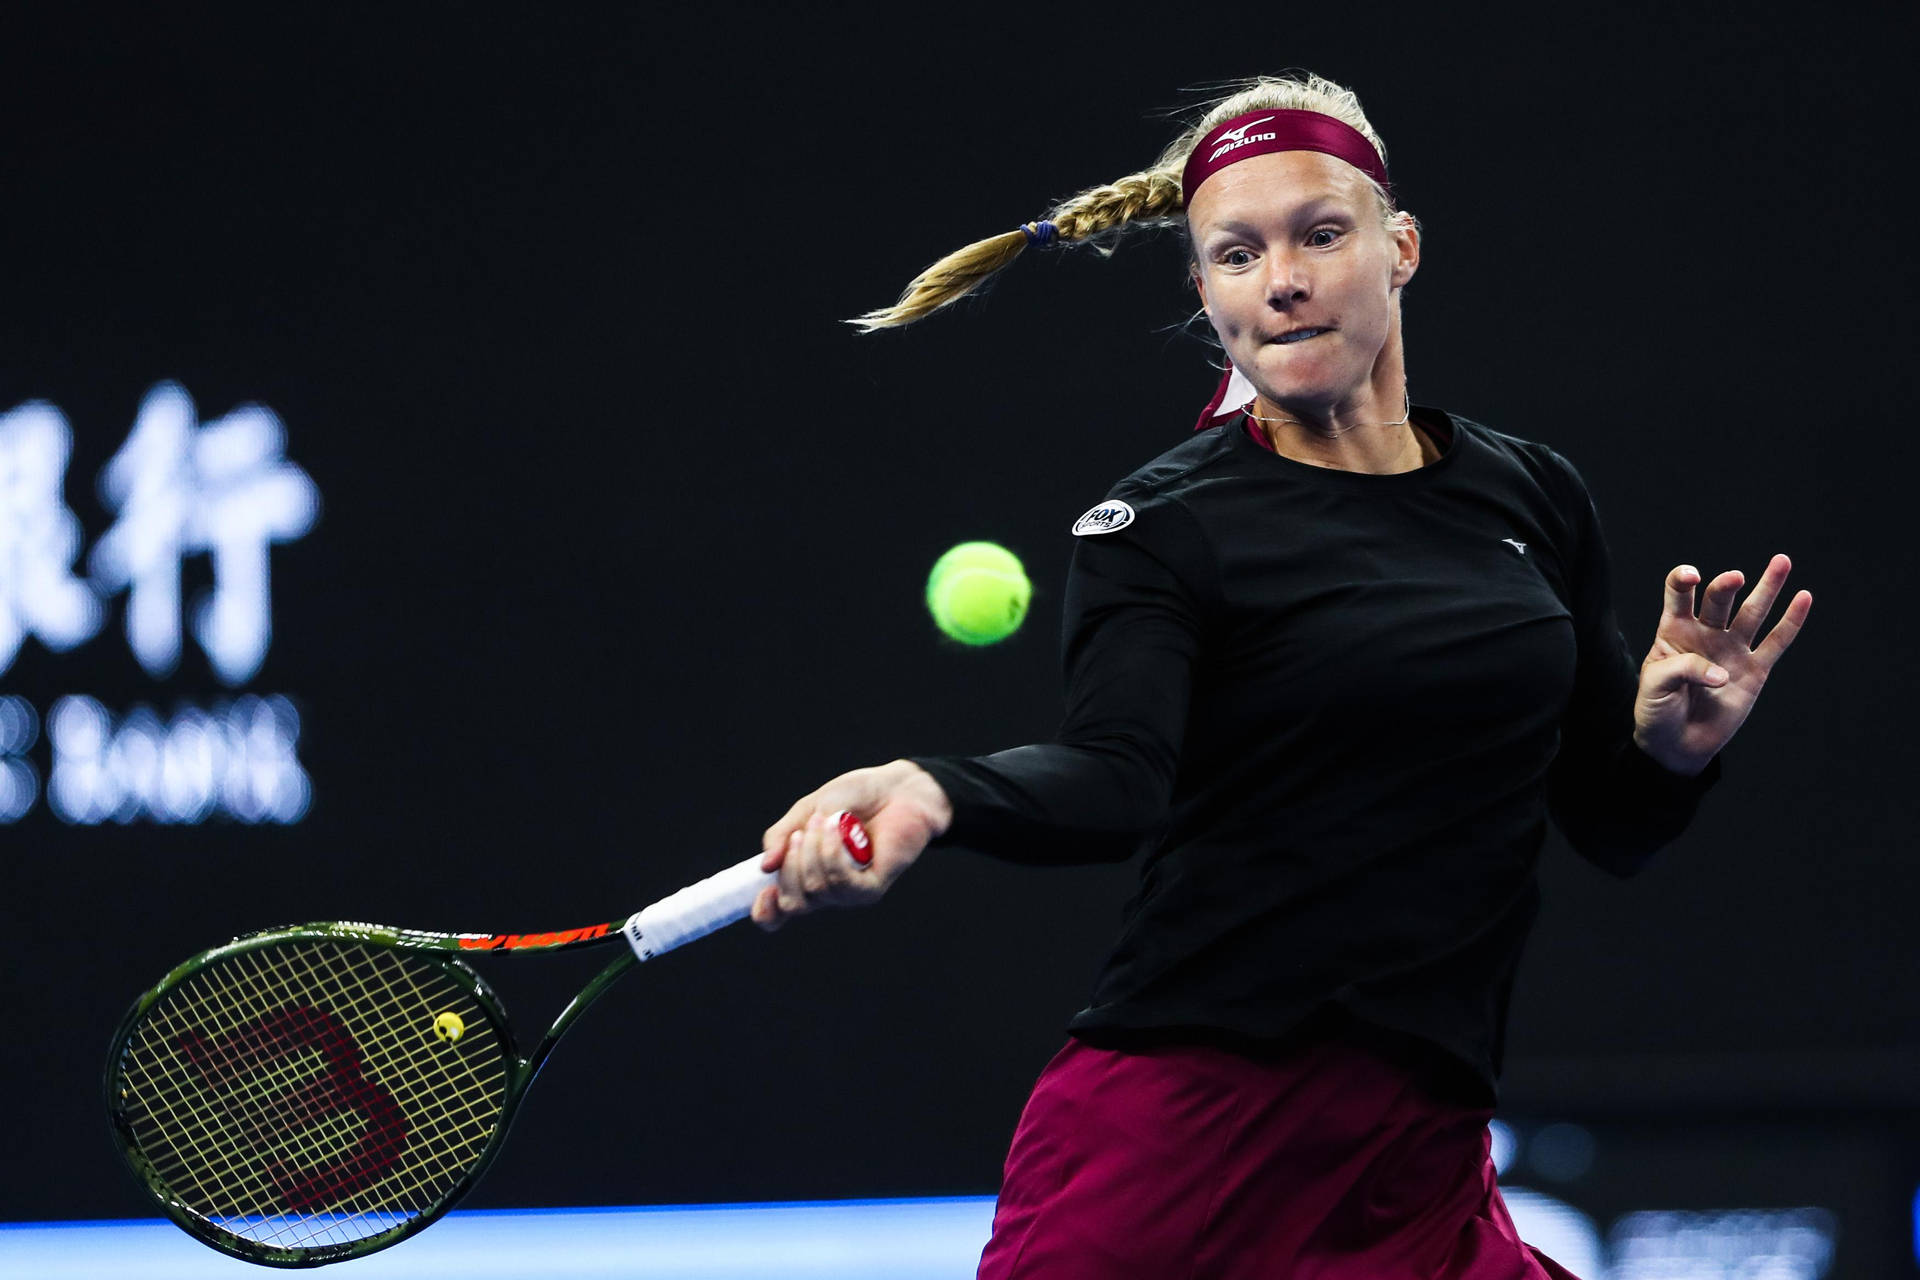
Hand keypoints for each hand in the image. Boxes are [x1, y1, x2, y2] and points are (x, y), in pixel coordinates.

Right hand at [752, 760, 953, 930]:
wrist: (895, 788)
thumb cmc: (852, 798)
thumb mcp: (806, 810)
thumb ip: (781, 836)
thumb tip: (765, 867)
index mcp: (805, 876)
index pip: (780, 913)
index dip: (766, 912)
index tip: (763, 892)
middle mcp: (826, 891)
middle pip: (793, 904)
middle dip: (789, 866)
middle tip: (801, 833)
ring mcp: (849, 892)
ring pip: (816, 889)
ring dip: (814, 850)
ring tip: (826, 820)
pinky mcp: (873, 887)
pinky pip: (843, 882)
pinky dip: (833, 853)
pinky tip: (838, 829)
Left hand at [1633, 554, 1811, 774]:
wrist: (1675, 745)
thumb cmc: (1656, 710)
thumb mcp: (1655, 686)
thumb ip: (1683, 669)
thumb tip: (1722, 673)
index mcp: (1674, 631)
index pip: (1679, 594)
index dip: (1683, 580)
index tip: (1692, 578)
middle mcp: (1705, 633)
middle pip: (1719, 600)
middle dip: (1727, 586)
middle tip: (1736, 578)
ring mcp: (1732, 650)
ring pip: (1753, 613)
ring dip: (1768, 587)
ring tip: (1782, 561)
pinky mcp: (1754, 671)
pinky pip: (1776, 643)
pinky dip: (1791, 621)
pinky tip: (1803, 598)